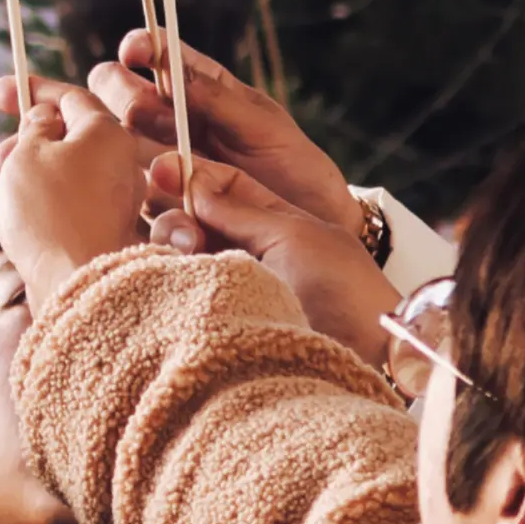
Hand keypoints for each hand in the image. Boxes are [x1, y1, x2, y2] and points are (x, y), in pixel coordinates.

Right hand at [0, 81, 148, 313]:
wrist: (73, 284)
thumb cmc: (48, 213)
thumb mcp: (28, 153)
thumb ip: (35, 126)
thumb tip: (47, 119)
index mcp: (109, 133)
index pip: (70, 98)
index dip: (32, 92)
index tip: (1, 91)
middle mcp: (123, 162)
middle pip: (70, 136)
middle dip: (27, 140)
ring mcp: (118, 199)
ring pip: (69, 168)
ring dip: (32, 169)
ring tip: (2, 185)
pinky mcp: (107, 230)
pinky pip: (74, 198)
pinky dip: (46, 195)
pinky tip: (21, 210)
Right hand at [89, 32, 365, 238]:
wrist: (312, 237)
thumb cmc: (296, 173)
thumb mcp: (266, 128)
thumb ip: (218, 99)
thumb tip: (169, 69)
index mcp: (199, 91)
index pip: (155, 56)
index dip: (139, 46)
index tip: (136, 52)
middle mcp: (170, 126)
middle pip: (120, 96)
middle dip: (126, 96)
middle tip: (148, 114)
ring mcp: (159, 169)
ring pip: (117, 149)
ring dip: (136, 150)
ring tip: (169, 170)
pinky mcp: (159, 212)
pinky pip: (134, 203)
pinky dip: (151, 200)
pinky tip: (178, 211)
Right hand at [146, 155, 396, 370]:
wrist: (362, 354)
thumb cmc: (343, 288)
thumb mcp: (293, 234)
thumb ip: (239, 210)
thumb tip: (193, 183)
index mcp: (271, 219)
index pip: (220, 185)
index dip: (191, 173)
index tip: (161, 169)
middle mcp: (244, 249)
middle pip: (191, 219)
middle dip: (178, 217)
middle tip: (187, 235)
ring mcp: (228, 285)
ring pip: (178, 255)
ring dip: (173, 247)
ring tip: (188, 259)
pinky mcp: (215, 320)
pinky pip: (178, 292)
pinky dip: (169, 279)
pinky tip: (175, 279)